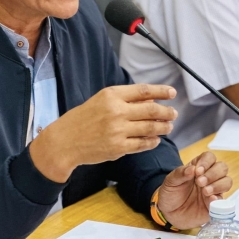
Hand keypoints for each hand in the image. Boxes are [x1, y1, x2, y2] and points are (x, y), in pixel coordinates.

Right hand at [29, 84, 177, 182]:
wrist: (64, 141)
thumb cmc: (82, 119)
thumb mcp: (100, 101)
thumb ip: (124, 99)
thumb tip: (151, 101)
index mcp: (111, 95)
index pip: (143, 91)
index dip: (161, 91)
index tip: (172, 93)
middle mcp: (116, 111)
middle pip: (151, 110)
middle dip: (167, 112)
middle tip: (173, 113)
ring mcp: (118, 130)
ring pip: (150, 128)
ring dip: (163, 127)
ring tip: (169, 127)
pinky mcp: (118, 148)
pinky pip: (143, 144)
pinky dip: (152, 141)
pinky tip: (156, 140)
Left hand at [156, 152, 231, 229]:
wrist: (169, 213)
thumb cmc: (171, 193)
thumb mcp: (170, 181)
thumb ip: (180, 173)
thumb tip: (193, 169)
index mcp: (198, 167)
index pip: (209, 157)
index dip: (206, 162)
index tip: (198, 171)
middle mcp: (209, 177)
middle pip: (222, 167)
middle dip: (213, 174)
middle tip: (199, 182)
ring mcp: (214, 190)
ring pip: (227, 181)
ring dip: (218, 185)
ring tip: (205, 191)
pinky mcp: (215, 204)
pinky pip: (223, 199)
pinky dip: (219, 198)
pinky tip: (210, 200)